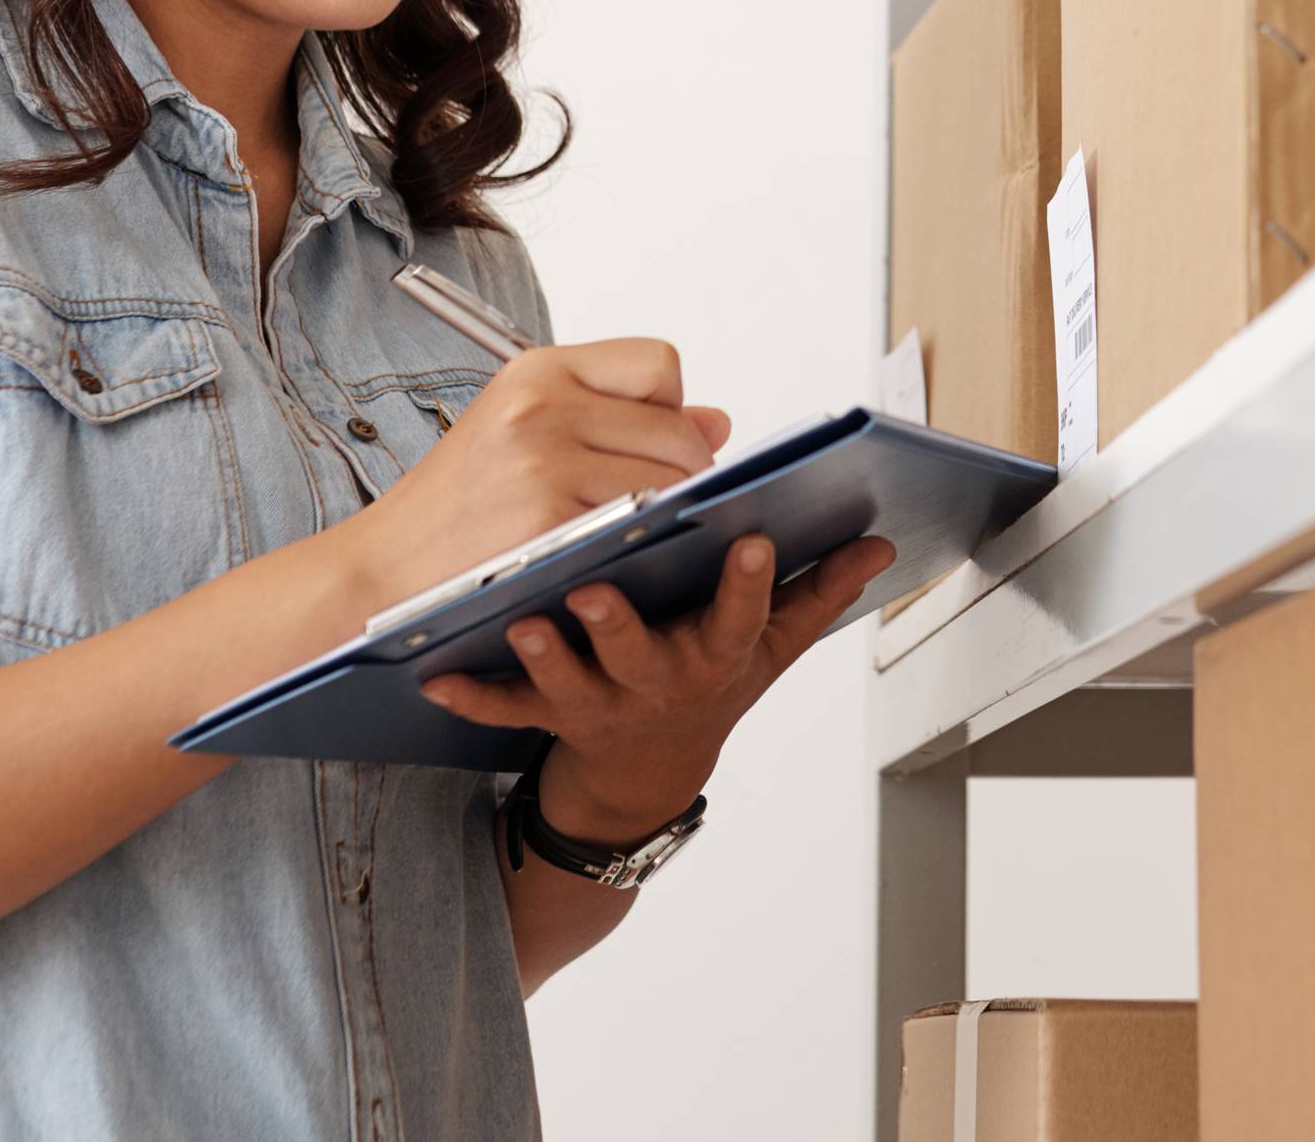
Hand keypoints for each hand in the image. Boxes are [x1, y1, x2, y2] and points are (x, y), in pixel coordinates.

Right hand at [322, 339, 733, 615]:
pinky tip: (615, 558)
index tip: (649, 444)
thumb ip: (623, 421)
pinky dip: (643, 544)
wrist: (380, 572)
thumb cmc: (455, 510)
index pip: (659, 363)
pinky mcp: (548, 516)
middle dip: (684, 473)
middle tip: (653, 509)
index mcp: (537, 371)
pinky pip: (641, 523)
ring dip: (669, 514)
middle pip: (677, 428)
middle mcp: (542, 403)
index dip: (671, 408)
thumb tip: (719, 421)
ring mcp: (545, 459)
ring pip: (671, 479)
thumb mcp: (529, 437)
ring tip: (629, 535)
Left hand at [420, 531, 898, 843]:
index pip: (739, 619)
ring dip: (545, 657)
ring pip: (567, 684)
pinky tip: (436, 678)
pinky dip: (472, 698)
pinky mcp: (549, 717)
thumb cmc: (708, 688)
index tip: (753, 539)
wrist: (646, 775)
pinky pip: (507, 711)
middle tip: (596, 588)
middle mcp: (656, 682)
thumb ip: (818, 594)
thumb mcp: (771, 650)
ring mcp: (599, 704)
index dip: (748, 585)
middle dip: (619, 626)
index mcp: (713, 656)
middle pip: (640, 655)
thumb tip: (878, 543)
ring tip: (521, 622)